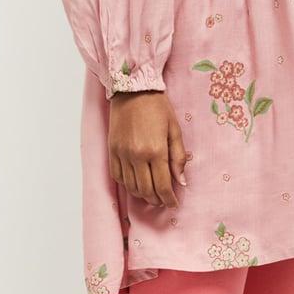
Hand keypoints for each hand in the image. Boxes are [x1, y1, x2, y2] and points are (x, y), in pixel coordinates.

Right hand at [108, 90, 186, 208]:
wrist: (132, 89)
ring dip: (143, 195)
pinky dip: (128, 185)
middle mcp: (137, 155)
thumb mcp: (174, 130)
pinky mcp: (112, 151)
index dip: (169, 200)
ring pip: (132, 187)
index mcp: (156, 150)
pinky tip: (136, 183)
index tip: (174, 204)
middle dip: (157, 200)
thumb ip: (178, 158)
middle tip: (164, 201)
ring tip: (151, 195)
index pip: (163, 186)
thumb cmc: (157, 107)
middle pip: (147, 190)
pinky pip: (118, 177)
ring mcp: (122, 154)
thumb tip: (181, 182)